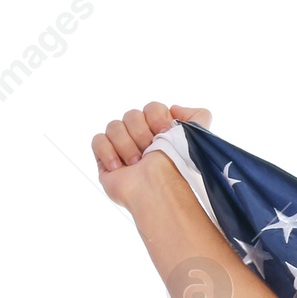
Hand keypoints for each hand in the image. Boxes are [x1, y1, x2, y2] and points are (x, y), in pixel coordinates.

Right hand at [92, 101, 210, 209]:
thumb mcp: (198, 139)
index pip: (152, 108)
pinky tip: (120, 167)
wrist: (158, 189)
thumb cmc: (178, 167)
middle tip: (150, 150)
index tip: (165, 132)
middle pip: (131, 115)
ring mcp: (123, 147)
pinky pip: (98, 140)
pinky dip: (108, 152)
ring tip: (137, 163)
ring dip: (127, 145)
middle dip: (141, 133)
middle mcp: (143, 138)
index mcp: (162, 132)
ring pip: (113, 126)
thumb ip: (199, 117)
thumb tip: (175, 108)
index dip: (156, 117)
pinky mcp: (106, 159)